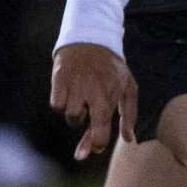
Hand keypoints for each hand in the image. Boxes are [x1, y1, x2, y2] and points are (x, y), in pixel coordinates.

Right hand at [50, 43, 136, 161]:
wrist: (91, 39)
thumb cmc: (112, 69)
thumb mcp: (128, 87)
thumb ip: (129, 115)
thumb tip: (130, 140)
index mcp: (109, 93)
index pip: (101, 125)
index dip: (97, 142)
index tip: (96, 147)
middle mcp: (90, 89)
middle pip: (79, 122)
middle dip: (84, 139)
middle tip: (85, 145)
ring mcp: (74, 84)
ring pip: (69, 116)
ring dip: (75, 117)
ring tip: (83, 105)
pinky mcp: (59, 78)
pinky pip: (56, 106)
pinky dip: (61, 105)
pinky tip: (69, 96)